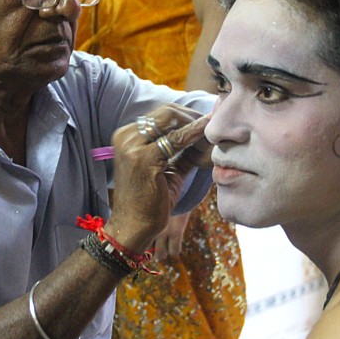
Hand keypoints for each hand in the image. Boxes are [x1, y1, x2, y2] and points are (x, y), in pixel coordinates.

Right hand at [104, 104, 210, 253]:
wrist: (133, 226)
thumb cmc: (149, 201)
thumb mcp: (165, 169)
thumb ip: (180, 151)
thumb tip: (203, 135)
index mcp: (126, 136)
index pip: (160, 115)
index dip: (186, 116)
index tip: (206, 121)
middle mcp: (126, 136)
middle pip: (166, 112)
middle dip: (192, 116)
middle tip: (212, 125)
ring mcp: (132, 146)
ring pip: (171, 119)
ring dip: (195, 123)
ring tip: (213, 130)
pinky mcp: (144, 158)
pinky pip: (176, 139)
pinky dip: (195, 134)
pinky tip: (209, 136)